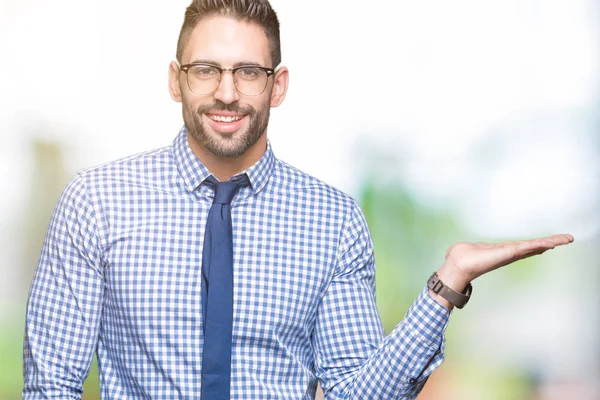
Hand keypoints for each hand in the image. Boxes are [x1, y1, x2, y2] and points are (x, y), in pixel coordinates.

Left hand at [432, 234, 573, 308]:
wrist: (457, 264)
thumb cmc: (460, 257)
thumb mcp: (468, 249)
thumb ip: (467, 250)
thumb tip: (458, 252)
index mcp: (501, 251)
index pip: (523, 247)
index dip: (536, 245)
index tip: (549, 242)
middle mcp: (509, 253)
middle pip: (533, 247)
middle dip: (550, 243)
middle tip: (567, 239)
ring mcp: (510, 254)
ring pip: (534, 247)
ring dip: (550, 242)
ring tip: (566, 239)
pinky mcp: (508, 253)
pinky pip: (527, 247)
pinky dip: (540, 244)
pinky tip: (551, 242)